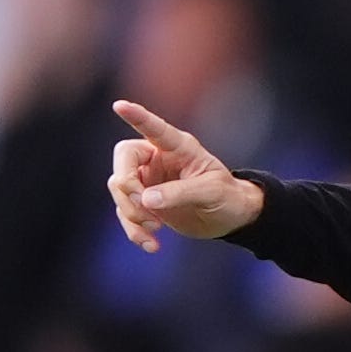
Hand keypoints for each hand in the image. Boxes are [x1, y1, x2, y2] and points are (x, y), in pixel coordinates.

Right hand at [108, 99, 264, 251]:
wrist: (230, 218)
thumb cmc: (227, 196)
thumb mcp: (211, 192)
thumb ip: (180, 193)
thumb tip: (146, 200)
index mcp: (178, 148)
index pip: (154, 129)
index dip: (137, 117)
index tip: (120, 105)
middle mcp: (158, 159)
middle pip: (123, 162)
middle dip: (127, 187)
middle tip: (144, 207)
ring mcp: (148, 180)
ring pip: (120, 190)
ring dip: (131, 213)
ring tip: (154, 231)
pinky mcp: (145, 203)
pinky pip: (127, 213)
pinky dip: (134, 230)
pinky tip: (152, 246)